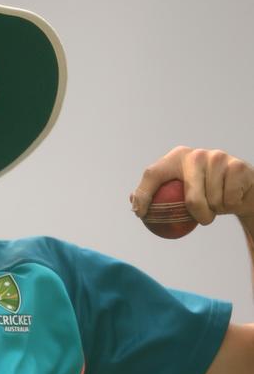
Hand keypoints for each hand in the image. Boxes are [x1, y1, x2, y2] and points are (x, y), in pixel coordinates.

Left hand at [130, 146, 253, 225]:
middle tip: (202, 219)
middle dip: (199, 215)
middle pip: (191, 198)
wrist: (239, 188)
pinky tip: (233, 197)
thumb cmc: (204, 193)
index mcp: (177, 157)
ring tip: (219, 202)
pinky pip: (229, 200)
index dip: (143, 194)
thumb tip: (134, 203)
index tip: (140, 215)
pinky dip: (231, 205)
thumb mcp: (179, 192)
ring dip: (217, 210)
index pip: (153, 174)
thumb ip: (157, 195)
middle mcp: (196, 154)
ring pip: (213, 202)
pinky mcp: (236, 166)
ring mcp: (217, 157)